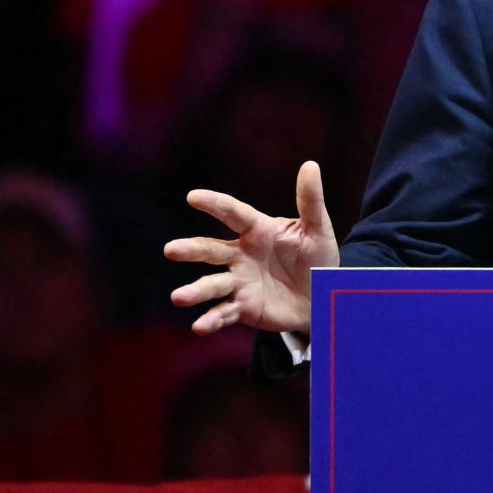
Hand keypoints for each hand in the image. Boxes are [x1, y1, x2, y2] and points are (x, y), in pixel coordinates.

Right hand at [165, 161, 339, 334]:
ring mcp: (239, 282)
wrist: (322, 297)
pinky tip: (199, 327)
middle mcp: (241, 255)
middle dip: (191, 249)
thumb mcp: (318, 230)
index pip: (233, 214)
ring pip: (212, 285)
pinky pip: (224, 313)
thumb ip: (310, 201)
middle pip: (211, 250)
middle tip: (170, 250)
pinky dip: (211, 320)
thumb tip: (310, 165)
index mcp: (258, 231)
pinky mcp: (243, 307)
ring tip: (178, 297)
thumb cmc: (317, 258)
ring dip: (195, 291)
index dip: (215, 204)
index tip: (193, 197)